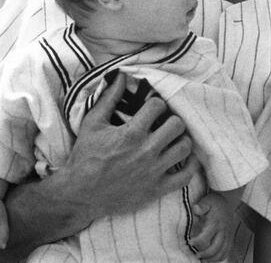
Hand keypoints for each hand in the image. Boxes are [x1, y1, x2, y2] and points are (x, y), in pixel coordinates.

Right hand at [64, 72, 196, 219]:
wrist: (80, 194)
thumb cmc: (85, 156)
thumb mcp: (93, 123)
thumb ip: (109, 98)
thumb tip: (121, 76)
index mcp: (131, 133)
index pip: (158, 106)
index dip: (156, 103)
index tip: (151, 108)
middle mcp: (146, 151)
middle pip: (177, 125)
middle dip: (171, 119)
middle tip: (165, 122)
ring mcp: (153, 172)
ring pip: (184, 147)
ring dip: (181, 139)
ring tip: (173, 138)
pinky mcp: (157, 189)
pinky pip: (185, 176)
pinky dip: (190, 165)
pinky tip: (184, 158)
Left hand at [189, 192, 235, 261]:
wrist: (228, 200)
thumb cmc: (215, 201)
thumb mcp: (206, 201)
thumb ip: (201, 206)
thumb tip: (195, 209)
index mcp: (215, 223)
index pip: (205, 237)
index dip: (197, 242)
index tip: (190, 243)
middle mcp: (222, 231)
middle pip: (215, 248)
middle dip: (205, 254)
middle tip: (196, 255)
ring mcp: (227, 235)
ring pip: (222, 252)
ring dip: (213, 259)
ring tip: (203, 260)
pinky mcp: (230, 237)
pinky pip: (227, 251)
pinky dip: (221, 258)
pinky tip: (213, 259)